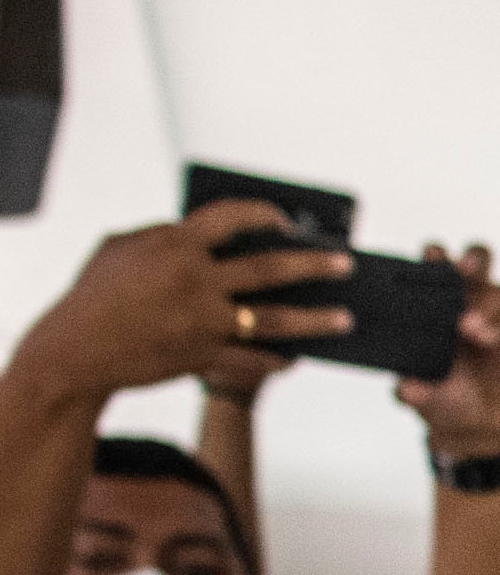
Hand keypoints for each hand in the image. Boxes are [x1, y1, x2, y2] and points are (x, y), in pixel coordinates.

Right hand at [2, 205, 350, 405]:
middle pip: (269, 269)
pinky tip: (296, 357)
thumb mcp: (121, 249)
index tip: (285, 219)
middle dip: (314, 265)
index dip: (262, 214)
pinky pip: (253, 359)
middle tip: (346, 264)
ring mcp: (204, 322)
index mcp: (175, 246)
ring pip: (274, 320)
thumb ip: (164, 236)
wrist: (77, 350)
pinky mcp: (204, 357)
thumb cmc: (96, 293)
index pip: (230, 218)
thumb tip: (202, 233)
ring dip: (315, 320)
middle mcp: (196, 282)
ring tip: (346, 318)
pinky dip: (277, 359)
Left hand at [399, 246, 499, 459]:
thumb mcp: (426, 398)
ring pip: (498, 288)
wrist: (482, 425)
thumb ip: (417, 392)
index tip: (431, 257)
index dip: (434, 256)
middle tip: (463, 269)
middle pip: (475, 262)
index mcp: (433, 306)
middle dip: (471, 259)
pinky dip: (499, 323)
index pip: (433, 269)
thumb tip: (406, 389)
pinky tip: (487, 340)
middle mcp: (464, 303)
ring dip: (485, 301)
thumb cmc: (445, 400)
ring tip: (470, 327)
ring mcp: (492, 316)